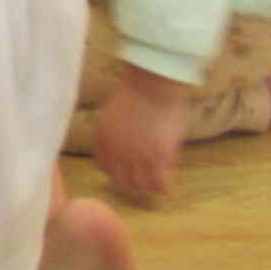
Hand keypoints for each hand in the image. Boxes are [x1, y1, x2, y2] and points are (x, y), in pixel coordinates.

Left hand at [93, 64, 190, 197]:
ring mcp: (137, 156)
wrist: (152, 82)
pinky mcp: (159, 157)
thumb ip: (114, 130)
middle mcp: (116, 150)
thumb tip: (122, 142)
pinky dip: (164, 187)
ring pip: (141, 187)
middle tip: (145, 177)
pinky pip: (160, 184)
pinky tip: (167, 181)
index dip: (117, 170)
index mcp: (103, 137)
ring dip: (149, 186)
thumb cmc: (137, 89)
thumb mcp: (113, 110)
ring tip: (157, 180)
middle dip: (133, 182)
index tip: (127, 169)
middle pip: (121, 181)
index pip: (103, 167)